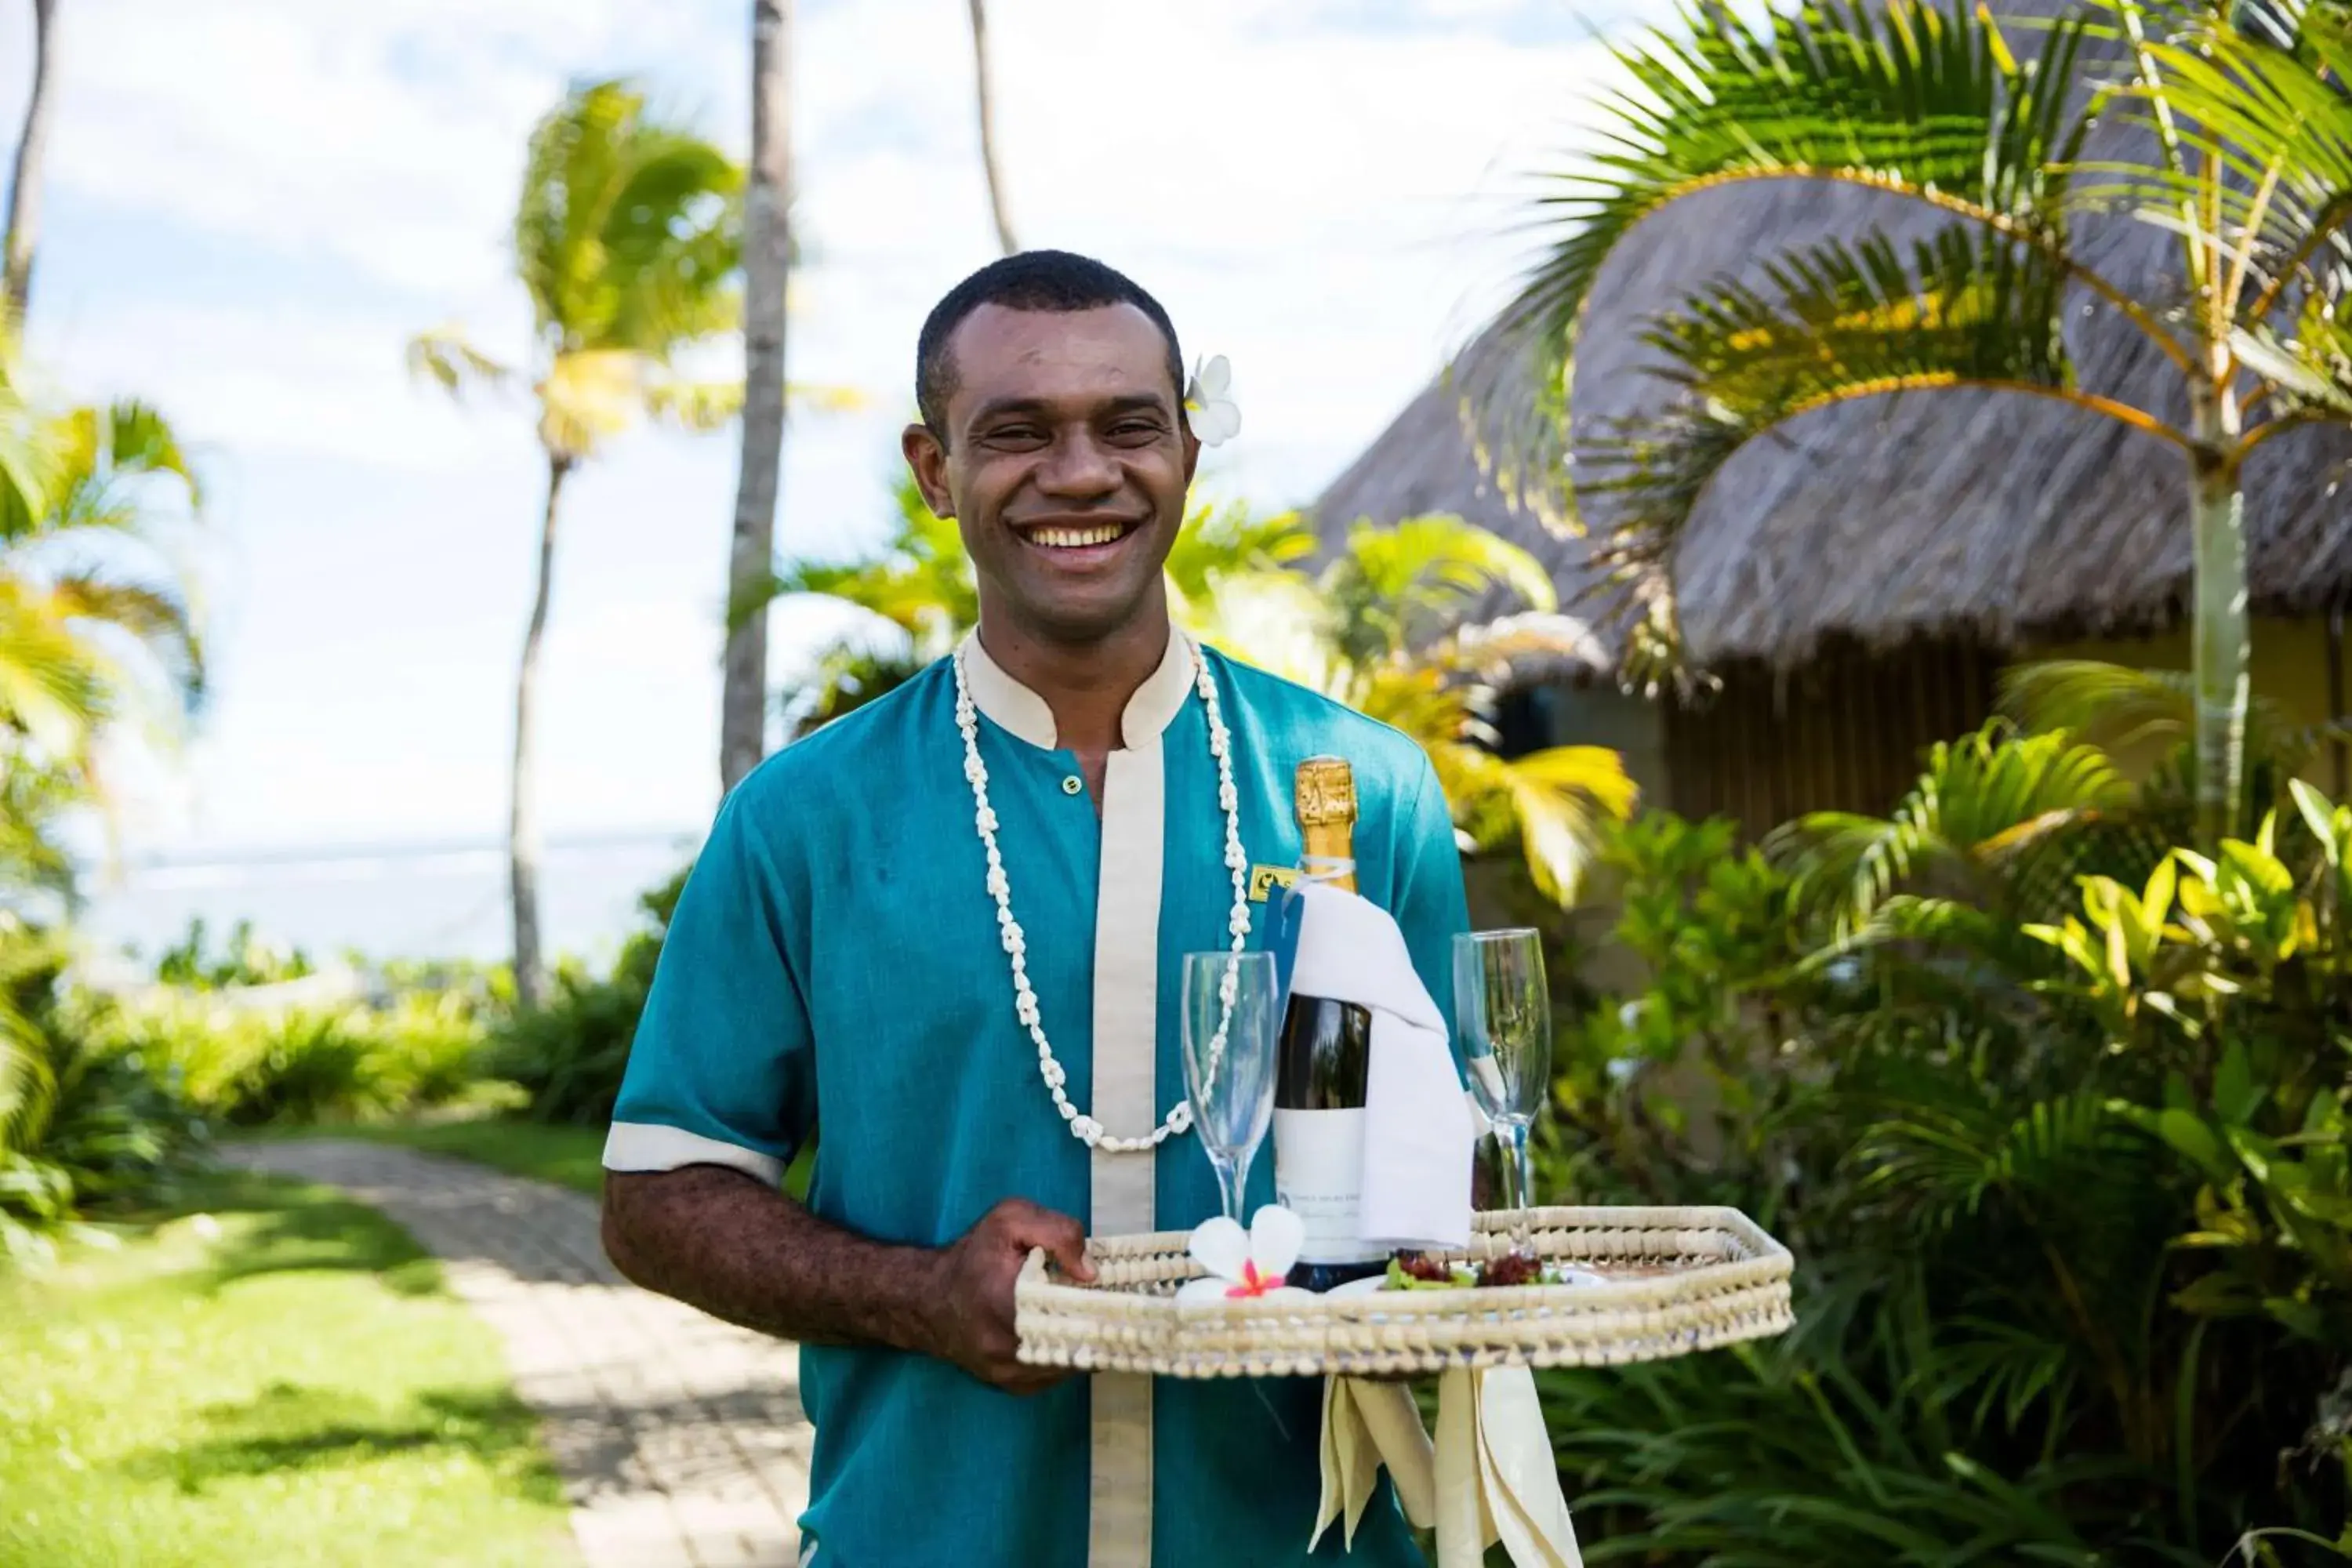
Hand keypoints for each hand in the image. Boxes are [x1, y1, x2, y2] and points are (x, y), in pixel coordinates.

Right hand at [924, 1197, 1094, 1394]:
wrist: (928, 1301)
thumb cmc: (973, 1256)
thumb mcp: (1010, 1220)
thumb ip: (1056, 1232)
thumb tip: (1091, 1272)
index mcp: (1007, 1302)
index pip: (1073, 1314)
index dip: (1102, 1306)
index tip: (1116, 1295)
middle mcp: (1006, 1348)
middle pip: (1079, 1345)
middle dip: (1099, 1326)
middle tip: (1112, 1306)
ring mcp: (1009, 1374)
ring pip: (1071, 1364)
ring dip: (1085, 1343)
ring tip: (1091, 1317)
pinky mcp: (1011, 1387)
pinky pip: (1056, 1375)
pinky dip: (1067, 1355)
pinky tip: (1066, 1333)